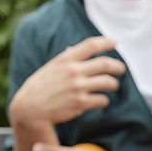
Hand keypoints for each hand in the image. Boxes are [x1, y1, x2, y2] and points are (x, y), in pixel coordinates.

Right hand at [9, 36, 125, 150]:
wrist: (30, 109)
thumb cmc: (38, 88)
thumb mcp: (49, 68)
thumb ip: (64, 59)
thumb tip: (72, 48)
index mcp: (65, 60)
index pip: (90, 45)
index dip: (106, 42)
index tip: (115, 41)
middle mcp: (73, 71)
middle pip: (105, 63)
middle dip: (117, 67)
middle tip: (121, 69)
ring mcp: (77, 87)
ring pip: (108, 82)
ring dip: (113, 84)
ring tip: (112, 86)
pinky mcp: (80, 103)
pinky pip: (102, 100)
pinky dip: (103, 100)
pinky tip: (99, 100)